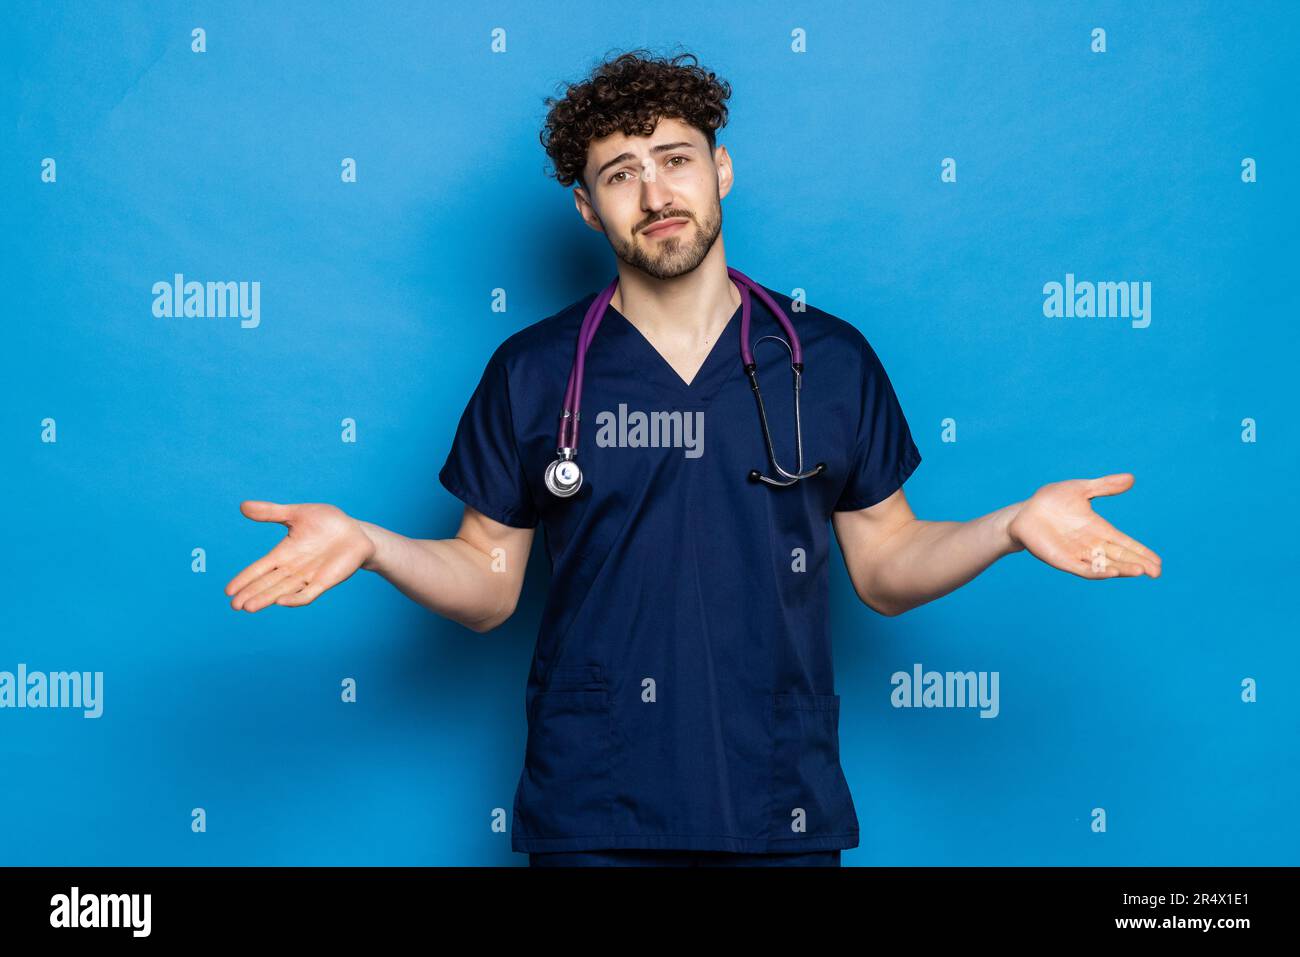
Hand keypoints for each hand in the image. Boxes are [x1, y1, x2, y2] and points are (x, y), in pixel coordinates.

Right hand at [225, 501, 377, 610]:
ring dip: (267, 599)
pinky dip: (295, 598)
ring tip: (249, 607)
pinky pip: (308, 593)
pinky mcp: (326, 581)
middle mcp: (293, 568)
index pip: (259, 568)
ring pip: (283, 591)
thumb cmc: (327, 522)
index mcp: (284, 553)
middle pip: (268, 583)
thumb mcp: (297, 513)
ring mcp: (309, 576)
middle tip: (234, 605)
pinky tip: (281, 602)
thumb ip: (271, 512)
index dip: (245, 578)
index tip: (228, 590)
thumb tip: (242, 506)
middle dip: (251, 593)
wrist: (357, 532)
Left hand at [1006, 473, 1160, 579]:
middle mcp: (1091, 544)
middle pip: (1119, 557)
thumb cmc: (1051, 501)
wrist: (1024, 512)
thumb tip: (1131, 478)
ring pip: (1104, 566)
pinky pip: (1082, 569)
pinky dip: (1097, 572)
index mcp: (1098, 529)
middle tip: (1156, 572)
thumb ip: (1104, 486)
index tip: (1158, 561)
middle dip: (1137, 563)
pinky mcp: (1061, 559)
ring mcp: (1077, 553)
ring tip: (1139, 571)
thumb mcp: (1080, 489)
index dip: (1141, 551)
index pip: (1125, 543)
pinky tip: (1111, 573)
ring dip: (1122, 569)